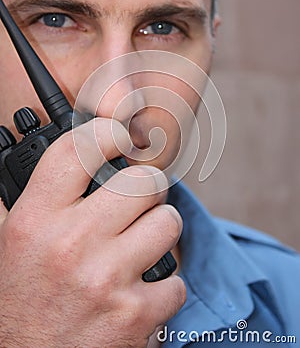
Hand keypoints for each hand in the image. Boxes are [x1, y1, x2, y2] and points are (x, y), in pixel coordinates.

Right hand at [0, 118, 184, 346]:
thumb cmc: (19, 300)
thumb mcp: (12, 240)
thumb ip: (39, 196)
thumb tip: (71, 156)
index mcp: (36, 219)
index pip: (78, 150)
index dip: (109, 133)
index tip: (122, 137)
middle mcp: (71, 244)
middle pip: (143, 182)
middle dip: (146, 189)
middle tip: (136, 202)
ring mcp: (106, 279)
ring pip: (168, 221)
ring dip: (159, 232)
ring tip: (138, 246)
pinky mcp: (134, 314)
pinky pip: (177, 280)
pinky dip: (163, 287)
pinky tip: (137, 292)